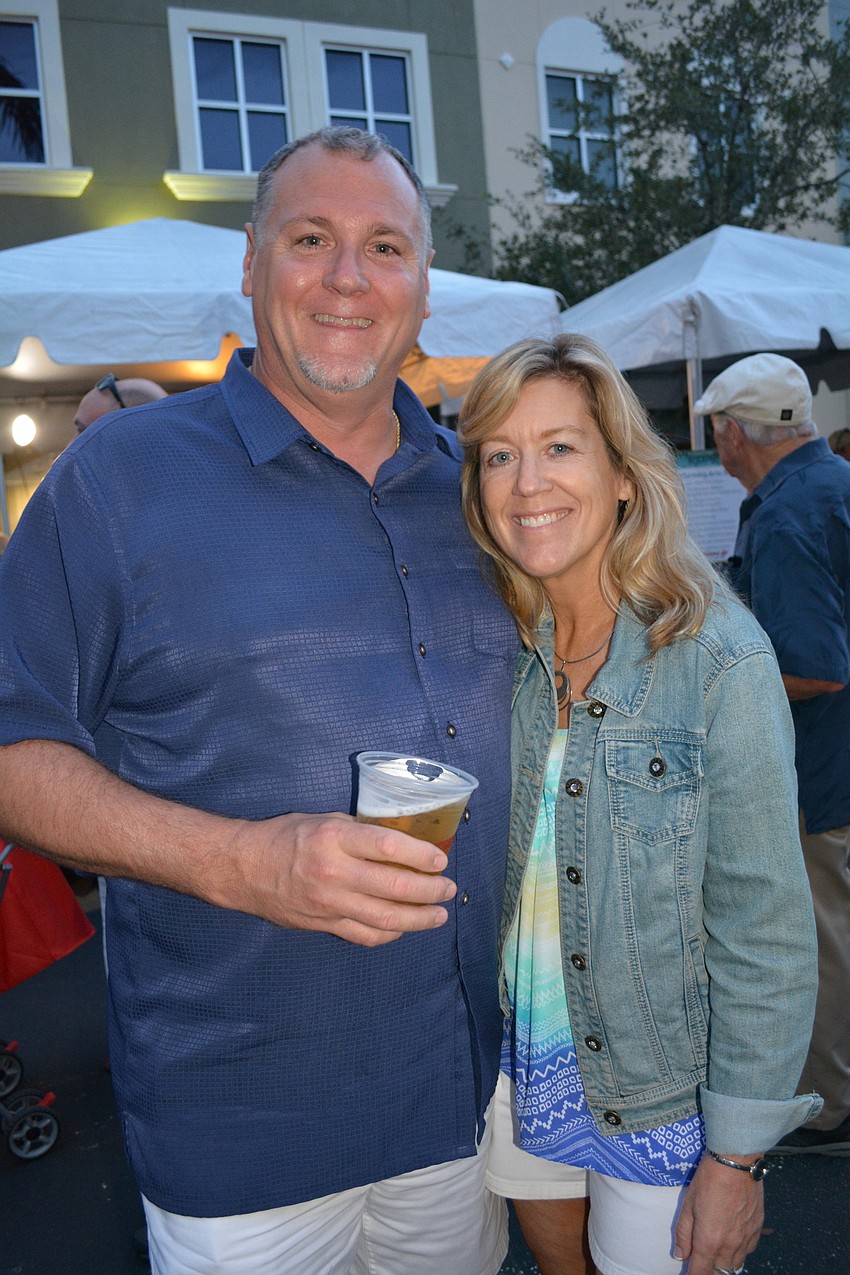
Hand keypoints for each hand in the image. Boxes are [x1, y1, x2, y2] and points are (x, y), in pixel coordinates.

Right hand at [224, 811, 457, 945]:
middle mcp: (334, 872)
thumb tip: (399, 841)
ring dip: (419, 919)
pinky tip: (405, 928)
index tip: (441, 860)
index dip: (422, 855)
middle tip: (448, 889)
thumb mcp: (324, 819)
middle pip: (395, 887)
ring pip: (386, 918)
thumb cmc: (285, 836)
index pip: (390, 847)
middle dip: (430, 890)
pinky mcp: (324, 925)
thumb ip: (360, 831)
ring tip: (438, 914)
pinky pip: (366, 935)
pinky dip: (391, 934)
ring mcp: (329, 904)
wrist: (243, 868)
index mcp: (335, 838)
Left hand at [674, 1153, 763, 1274]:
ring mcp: (746, 1239)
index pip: (701, 1272)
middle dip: (709, 1269)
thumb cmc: (708, 1180)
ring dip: (724, 1263)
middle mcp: (730, 1245)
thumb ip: (683, 1233)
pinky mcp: (757, 1229)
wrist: (736, 1163)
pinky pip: (748, 1251)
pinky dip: (739, 1252)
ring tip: (715, 1252)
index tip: (689, 1272)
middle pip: (720, 1272)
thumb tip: (680, 1255)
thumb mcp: (688, 1204)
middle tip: (700, 1258)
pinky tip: (732, 1240)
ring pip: (735, 1264)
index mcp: (709, 1241)